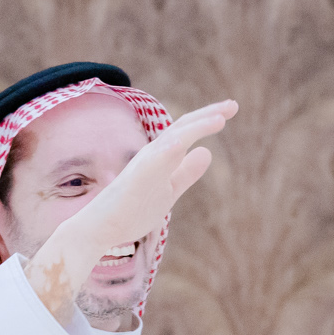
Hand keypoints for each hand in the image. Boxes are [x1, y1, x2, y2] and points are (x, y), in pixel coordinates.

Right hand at [25, 100, 235, 322]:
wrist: (99, 229)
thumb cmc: (130, 212)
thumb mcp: (169, 191)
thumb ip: (186, 173)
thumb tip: (207, 152)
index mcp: (160, 157)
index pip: (186, 132)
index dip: (207, 120)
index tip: (229, 111)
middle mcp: (153, 154)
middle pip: (184, 127)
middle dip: (209, 114)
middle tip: (234, 105)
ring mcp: (145, 162)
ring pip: (175, 136)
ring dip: (198, 124)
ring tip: (222, 117)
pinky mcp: (139, 174)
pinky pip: (162, 154)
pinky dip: (180, 142)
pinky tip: (195, 136)